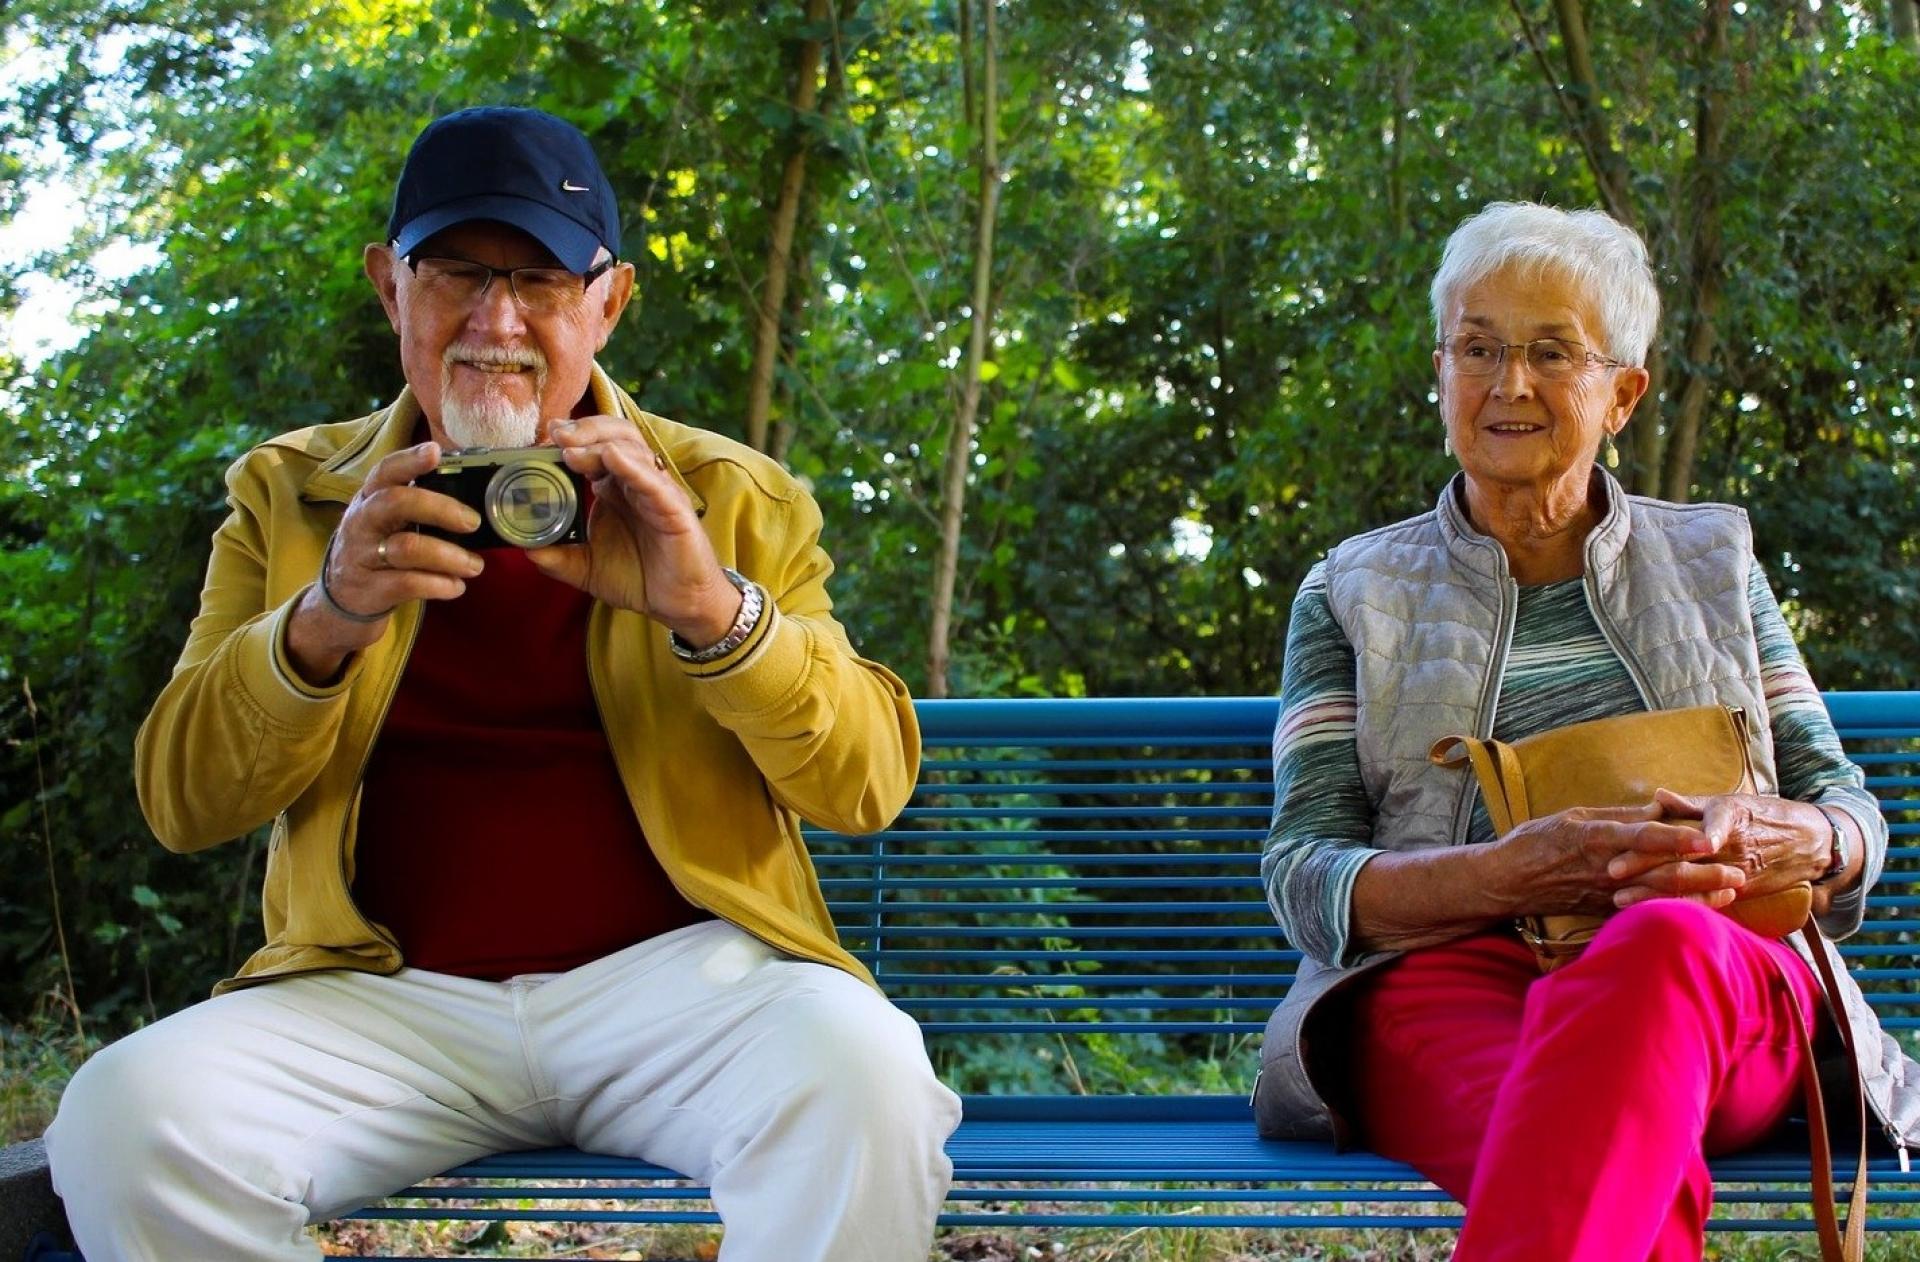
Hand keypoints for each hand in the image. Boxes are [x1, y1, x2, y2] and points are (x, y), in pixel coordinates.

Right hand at [286, 442, 483, 681]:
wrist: (342, 600)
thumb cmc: (378, 551)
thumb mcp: (388, 523)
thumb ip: (418, 506)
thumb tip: (475, 498)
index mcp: (370, 499)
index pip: (386, 471)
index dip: (410, 459)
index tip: (435, 452)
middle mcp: (362, 522)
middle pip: (396, 502)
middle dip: (441, 509)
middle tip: (472, 522)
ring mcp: (362, 556)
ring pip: (407, 548)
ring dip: (450, 556)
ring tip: (475, 565)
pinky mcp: (369, 589)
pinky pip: (407, 584)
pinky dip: (439, 585)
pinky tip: (456, 586)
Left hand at [528, 416, 741, 645]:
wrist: (679, 605)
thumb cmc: (640, 579)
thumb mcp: (586, 568)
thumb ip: (556, 557)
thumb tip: (524, 547)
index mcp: (615, 489)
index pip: (595, 449)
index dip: (572, 437)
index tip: (545, 434)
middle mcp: (637, 483)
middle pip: (616, 436)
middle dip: (585, 430)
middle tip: (556, 434)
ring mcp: (658, 493)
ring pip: (635, 450)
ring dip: (602, 444)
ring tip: (572, 449)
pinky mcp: (675, 511)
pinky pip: (655, 483)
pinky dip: (634, 467)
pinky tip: (612, 458)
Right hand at [1492, 802, 1746, 917]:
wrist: (1507, 882)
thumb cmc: (1534, 843)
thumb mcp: (1572, 816)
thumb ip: (1617, 814)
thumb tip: (1658, 809)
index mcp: (1595, 838)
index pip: (1642, 838)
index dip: (1675, 839)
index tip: (1707, 838)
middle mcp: (1605, 869)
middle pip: (1660, 872)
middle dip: (1702, 874)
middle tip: (1739, 871)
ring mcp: (1606, 893)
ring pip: (1659, 895)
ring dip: (1698, 894)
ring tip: (1731, 890)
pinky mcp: (1604, 909)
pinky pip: (1648, 909)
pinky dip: (1677, 907)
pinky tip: (1701, 907)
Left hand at [1604, 789, 1830, 907]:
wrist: (1814, 842)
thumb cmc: (1764, 816)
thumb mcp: (1732, 802)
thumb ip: (1692, 804)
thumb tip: (1657, 796)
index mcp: (1728, 817)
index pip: (1696, 826)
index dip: (1669, 832)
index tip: (1640, 834)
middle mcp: (1731, 846)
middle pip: (1684, 858)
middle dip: (1646, 866)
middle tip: (1611, 869)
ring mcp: (1736, 871)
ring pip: (1690, 884)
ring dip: (1654, 892)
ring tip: (1620, 898)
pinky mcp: (1740, 891)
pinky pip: (1705, 902)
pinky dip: (1678, 907)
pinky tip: (1651, 913)